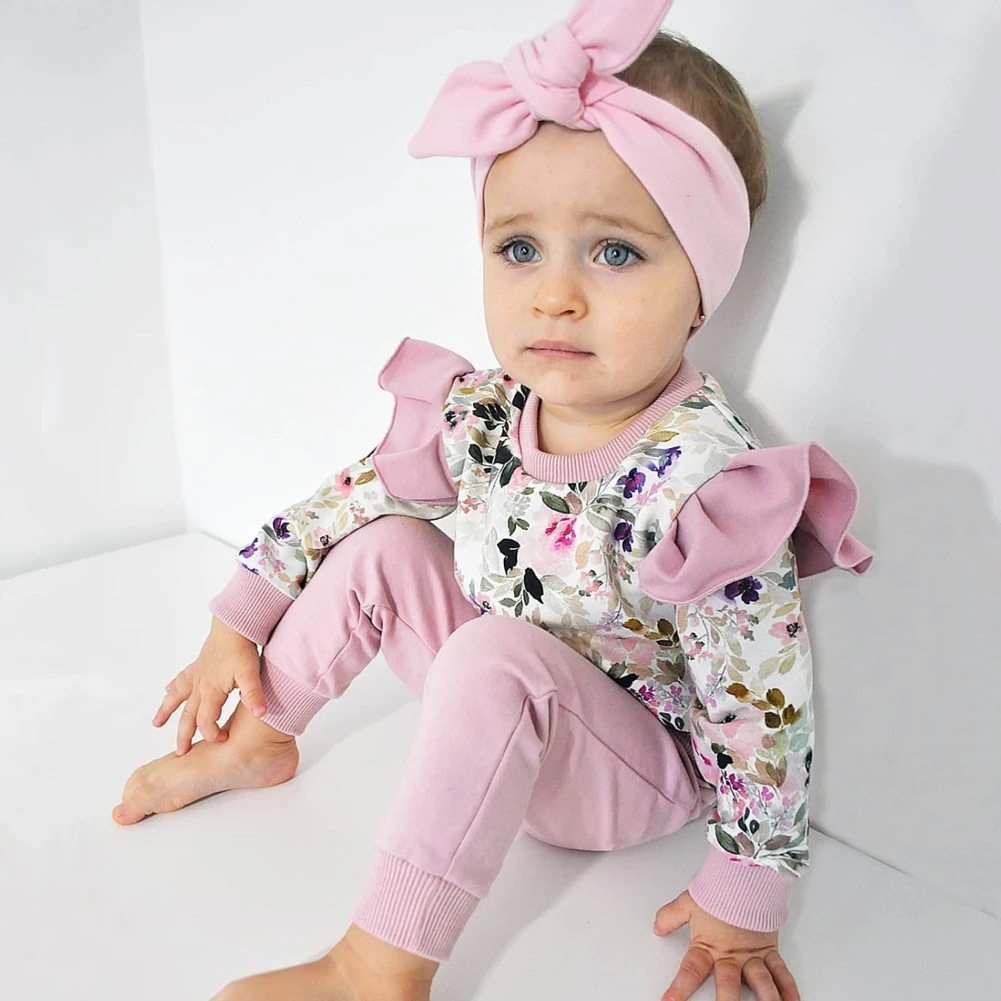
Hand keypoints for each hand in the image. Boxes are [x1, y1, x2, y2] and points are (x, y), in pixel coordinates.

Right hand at [152, 616, 267, 754]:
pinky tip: (167, 688)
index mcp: (211, 691)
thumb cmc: (241, 648)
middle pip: (188, 715)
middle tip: (180, 752)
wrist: (233, 625)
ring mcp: (197, 674)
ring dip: (166, 710)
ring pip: (177, 697)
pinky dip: (173, 686)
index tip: (223, 739)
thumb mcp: (251, 673)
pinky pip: (181, 678)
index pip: (206, 721)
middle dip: (183, 735)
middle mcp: (199, 685)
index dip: (212, 734)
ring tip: (156, 723)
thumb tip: (261, 714)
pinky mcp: (198, 664)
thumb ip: (254, 695)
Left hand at [653, 890, 800, 1000]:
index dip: (679, 989)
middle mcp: (732, 955)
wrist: (746, 875)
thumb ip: (670, 917)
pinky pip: (782, 973)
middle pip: (728, 984)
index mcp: (709, 946)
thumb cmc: (720, 889)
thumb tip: (657, 927)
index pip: (690, 971)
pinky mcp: (770, 950)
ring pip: (761, 983)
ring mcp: (753, 955)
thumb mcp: (688, 902)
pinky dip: (789, 989)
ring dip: (766, 999)